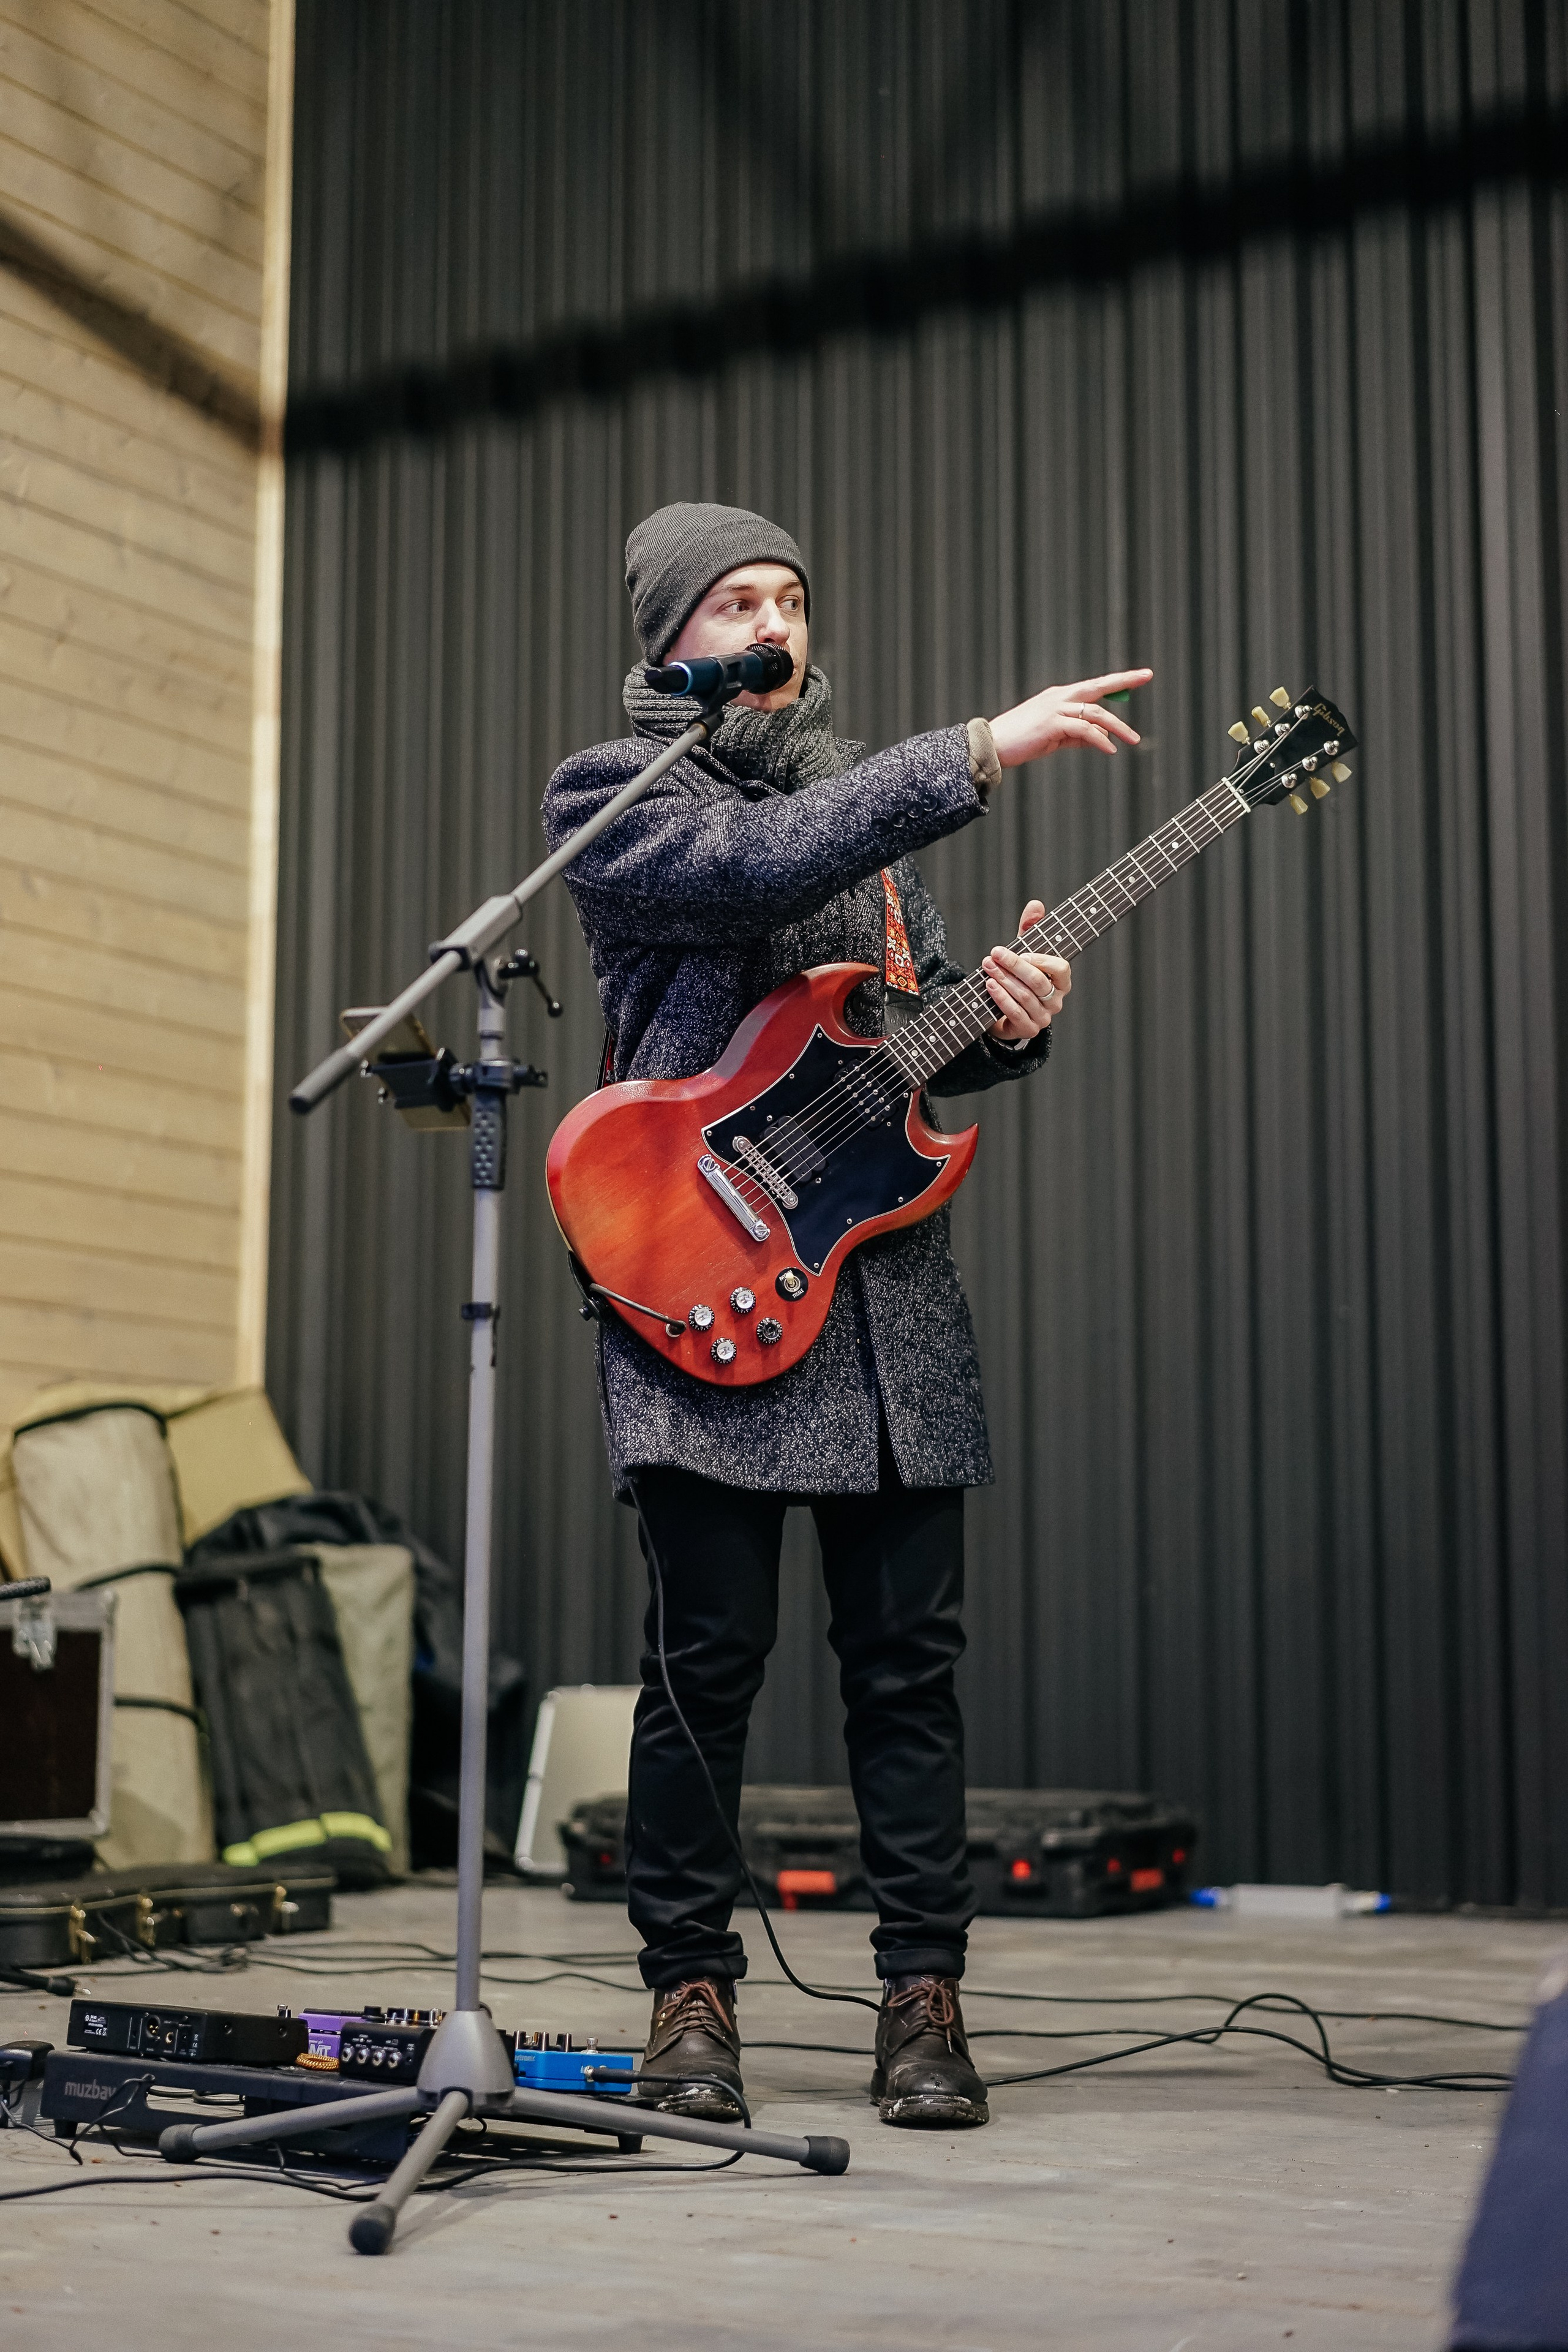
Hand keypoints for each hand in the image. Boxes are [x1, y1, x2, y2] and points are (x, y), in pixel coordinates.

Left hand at [983, 901, 1070, 1041]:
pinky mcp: (1027, 1029)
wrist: (1006, 1013)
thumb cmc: (1019, 977)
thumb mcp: (1025, 951)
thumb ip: (1031, 929)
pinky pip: (1015, 1013)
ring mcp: (1043, 1017)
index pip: (1062, 969)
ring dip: (1004, 980)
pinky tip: (990, 985)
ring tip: (988, 966)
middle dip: (1014, 966)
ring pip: (1024, 996)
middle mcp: (1055, 1001)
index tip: (1022, 951)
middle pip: (1038, 982)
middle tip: (995, 953)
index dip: (1042, 960)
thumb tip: (1035, 904)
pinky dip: (1001, 998)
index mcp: (1061, 981)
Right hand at [989, 669, 1151, 767]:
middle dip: (1123, 680)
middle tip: (1146, 676)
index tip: (1140, 675)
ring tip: (1133, 740)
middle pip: (1098, 687)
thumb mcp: (1053, 738)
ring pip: (1095, 713)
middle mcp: (1059, 697)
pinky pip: (1083, 730)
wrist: (993, 747)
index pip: (1093, 686)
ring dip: (1117, 726)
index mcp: (1058, 697)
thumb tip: (1102, 739)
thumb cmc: (1020, 742)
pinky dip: (1099, 740)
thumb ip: (1077, 736)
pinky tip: (1110, 750)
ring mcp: (1055, 709)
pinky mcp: (1051, 724)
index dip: (1117, 680)